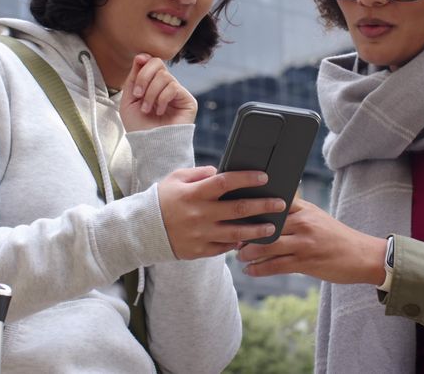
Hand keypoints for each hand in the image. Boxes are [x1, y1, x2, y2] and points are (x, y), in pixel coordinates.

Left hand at [120, 54, 196, 130]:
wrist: (150, 145)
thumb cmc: (139, 127)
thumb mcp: (128, 100)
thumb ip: (133, 78)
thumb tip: (141, 56)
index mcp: (152, 84)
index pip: (151, 62)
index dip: (144, 60)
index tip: (138, 62)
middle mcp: (165, 86)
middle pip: (158, 63)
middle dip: (144, 77)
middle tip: (138, 95)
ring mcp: (177, 92)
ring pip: (164, 76)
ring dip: (151, 93)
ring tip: (148, 109)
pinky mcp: (187, 100)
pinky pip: (173, 87)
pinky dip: (162, 98)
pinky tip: (159, 111)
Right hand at [157, 166, 287, 259]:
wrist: (142, 230)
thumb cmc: (162, 199)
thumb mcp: (176, 179)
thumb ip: (200, 174)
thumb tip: (220, 171)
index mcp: (195, 193)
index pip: (225, 183)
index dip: (246, 178)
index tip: (264, 177)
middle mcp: (200, 214)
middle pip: (238, 209)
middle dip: (263, 206)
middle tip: (281, 204)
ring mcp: (200, 235)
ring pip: (236, 233)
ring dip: (257, 230)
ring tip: (273, 227)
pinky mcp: (199, 251)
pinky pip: (224, 248)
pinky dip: (237, 243)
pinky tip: (249, 239)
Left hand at [236, 199, 386, 284]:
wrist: (362, 256)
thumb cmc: (336, 236)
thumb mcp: (317, 217)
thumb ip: (296, 211)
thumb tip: (270, 205)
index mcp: (304, 209)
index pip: (273, 203)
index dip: (251, 207)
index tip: (234, 211)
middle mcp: (303, 223)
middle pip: (265, 225)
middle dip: (244, 232)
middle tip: (231, 237)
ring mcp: (304, 243)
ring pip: (267, 246)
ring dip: (248, 252)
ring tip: (239, 256)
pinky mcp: (305, 262)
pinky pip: (275, 266)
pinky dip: (259, 269)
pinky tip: (249, 270)